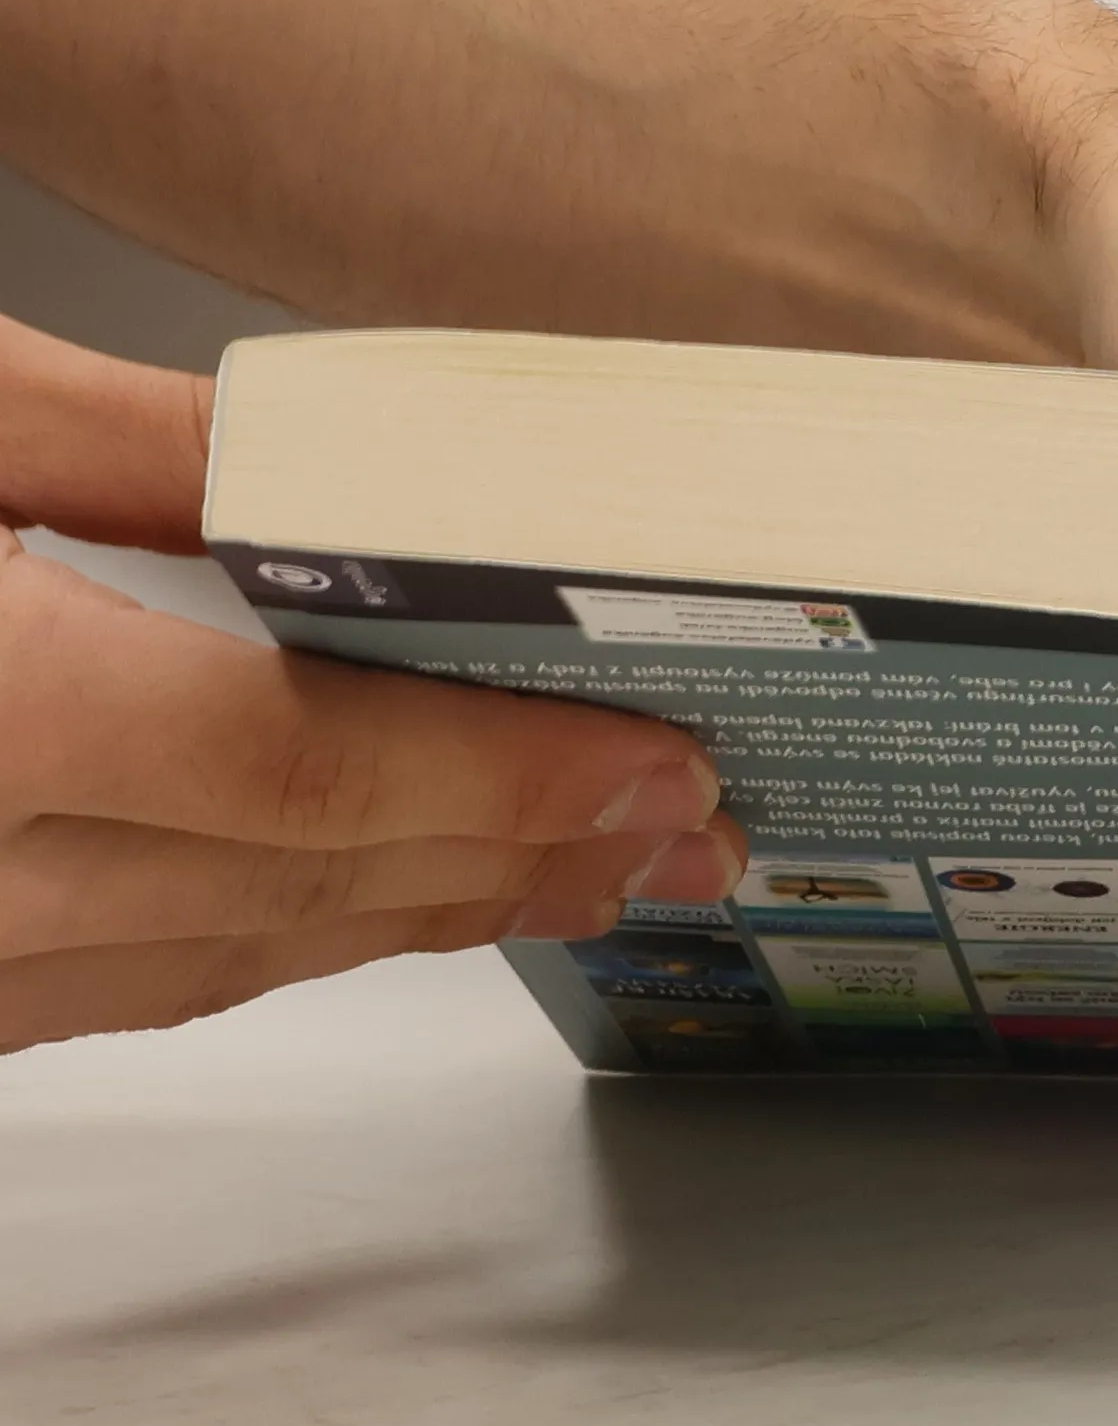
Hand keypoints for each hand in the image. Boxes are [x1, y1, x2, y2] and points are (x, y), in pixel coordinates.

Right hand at [0, 316, 744, 1053]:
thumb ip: (133, 443)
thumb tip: (361, 468)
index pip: (299, 768)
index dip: (500, 777)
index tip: (656, 764)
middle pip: (299, 883)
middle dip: (512, 857)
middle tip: (677, 829)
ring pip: (230, 955)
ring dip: (422, 914)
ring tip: (583, 874)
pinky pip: (138, 982)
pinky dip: (288, 934)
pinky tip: (389, 903)